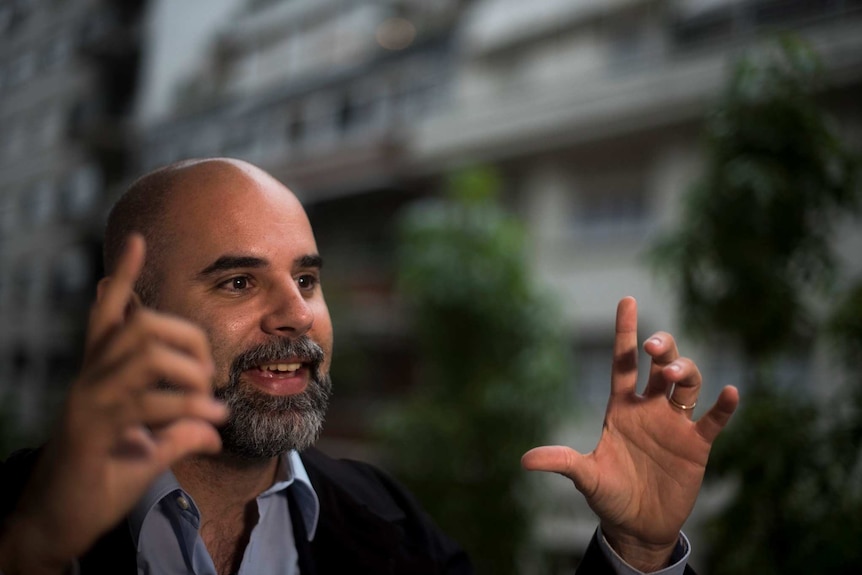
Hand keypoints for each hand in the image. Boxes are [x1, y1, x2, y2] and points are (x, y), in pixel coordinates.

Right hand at [0, 235, 227, 574]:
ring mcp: (87, 402)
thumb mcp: (147, 452)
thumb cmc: (98, 483)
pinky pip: (146, 401)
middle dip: (188, 340)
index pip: (108, 314)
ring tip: (207, 403)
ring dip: (189, 375)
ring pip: (145, 354)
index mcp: (100, 376)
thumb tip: (213, 427)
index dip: (121, 277)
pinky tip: (209, 425)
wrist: (54, 525)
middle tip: (209, 375)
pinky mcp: (90, 430)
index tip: (137, 240)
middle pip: (141, 326)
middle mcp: (89, 379)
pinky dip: (188, 410)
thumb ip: (178, 432)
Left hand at [522, 297, 738, 570]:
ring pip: (687, 384)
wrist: (637, 526)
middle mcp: (649, 408)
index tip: (627, 300)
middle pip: (661, 364)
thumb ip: (562, 462)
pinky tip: (729, 392)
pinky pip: (713, 419)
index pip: (623, 361)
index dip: (625, 331)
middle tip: (653, 348)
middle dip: (662, 348)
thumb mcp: (585, 477)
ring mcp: (675, 424)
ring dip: (686, 372)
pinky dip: (723, 407)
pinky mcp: (696, 445)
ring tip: (674, 376)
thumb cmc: (609, 496)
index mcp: (621, 407)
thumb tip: (526, 460)